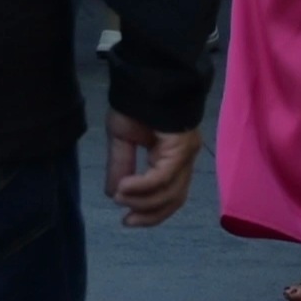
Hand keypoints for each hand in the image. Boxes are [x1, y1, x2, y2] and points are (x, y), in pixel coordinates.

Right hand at [105, 110, 201, 228]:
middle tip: (127, 222)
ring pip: (171, 192)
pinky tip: (125, 188)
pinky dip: (143, 186)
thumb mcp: (121, 139)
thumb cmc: (134, 104)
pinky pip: (163, 176)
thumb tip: (114, 194)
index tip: (128, 221)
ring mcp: (186, 155)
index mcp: (172, 158)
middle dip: (151, 214)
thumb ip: (121, 166)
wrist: (144, 78)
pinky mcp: (181, 148)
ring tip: (121, 199)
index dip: (151, 212)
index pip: (169, 195)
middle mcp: (184, 160)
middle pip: (174, 199)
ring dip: (144, 201)